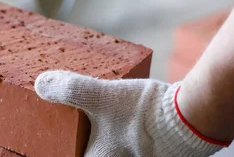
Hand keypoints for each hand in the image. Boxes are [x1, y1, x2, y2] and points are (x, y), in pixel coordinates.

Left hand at [34, 70, 227, 156]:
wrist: (193, 117)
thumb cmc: (144, 114)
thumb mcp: (100, 97)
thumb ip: (71, 90)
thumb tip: (40, 85)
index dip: (63, 150)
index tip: (52, 143)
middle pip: (93, 151)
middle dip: (81, 141)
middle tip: (70, 129)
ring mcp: (140, 156)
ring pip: (113, 147)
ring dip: (103, 135)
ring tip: (96, 119)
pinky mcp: (158, 147)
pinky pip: (132, 141)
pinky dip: (122, 128)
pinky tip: (122, 114)